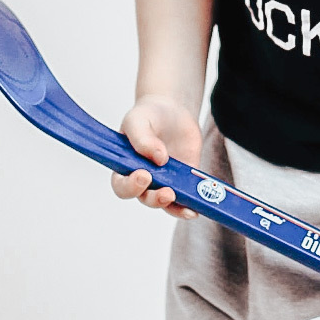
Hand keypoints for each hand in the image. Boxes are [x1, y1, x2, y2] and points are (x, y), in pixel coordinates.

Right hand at [110, 95, 202, 219]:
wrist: (171, 111)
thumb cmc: (148, 116)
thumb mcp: (139, 120)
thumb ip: (143, 138)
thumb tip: (159, 158)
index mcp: (125, 167)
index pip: (122, 186)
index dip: (130, 187)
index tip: (144, 175)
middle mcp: (144, 179)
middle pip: (145, 198)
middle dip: (155, 199)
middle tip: (167, 192)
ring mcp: (164, 181)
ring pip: (167, 203)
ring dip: (176, 208)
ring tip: (188, 209)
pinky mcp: (183, 180)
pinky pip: (186, 197)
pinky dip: (191, 204)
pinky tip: (197, 208)